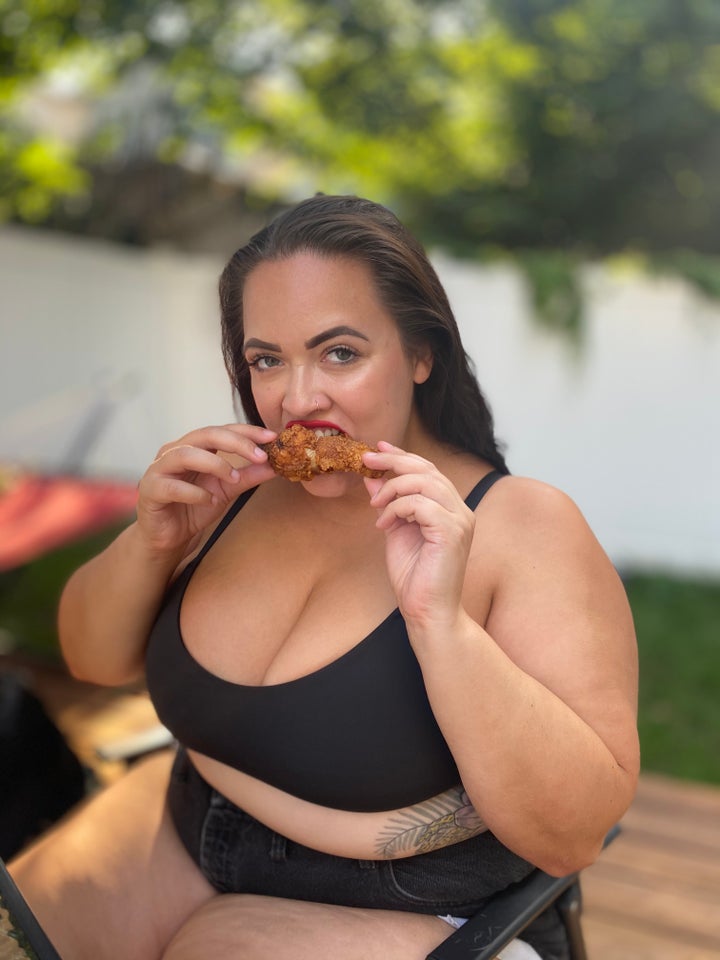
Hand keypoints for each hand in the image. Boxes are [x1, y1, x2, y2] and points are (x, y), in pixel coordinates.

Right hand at [136, 423, 276, 555]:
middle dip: (236, 442)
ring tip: (234, 478)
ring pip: (185, 454)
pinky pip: (172, 486)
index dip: (247, 432)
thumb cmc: (194, 507)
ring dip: (214, 464)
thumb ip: (247, 477)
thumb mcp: (227, 490)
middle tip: (260, 455)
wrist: (169, 537)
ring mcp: (159, 469)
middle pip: (205, 435)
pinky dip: (195, 493)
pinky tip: (209, 501)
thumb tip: (274, 466)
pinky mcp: (150, 490)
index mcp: (194, 447)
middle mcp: (175, 451)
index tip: (272, 438)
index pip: (222, 430)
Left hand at [363, 442, 474, 629]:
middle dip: (394, 461)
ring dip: (393, 489)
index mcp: (450, 509)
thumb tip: (373, 479)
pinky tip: (383, 525)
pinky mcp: (452, 533)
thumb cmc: (414, 579)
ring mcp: (459, 521)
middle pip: (428, 470)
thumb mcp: (395, 532)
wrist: (427, 613)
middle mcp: (460, 511)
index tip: (378, 448)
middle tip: (367, 460)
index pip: (429, 470)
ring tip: (375, 506)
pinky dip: (397, 508)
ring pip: (425, 482)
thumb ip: (389, 505)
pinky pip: (420, 504)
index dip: (403, 455)